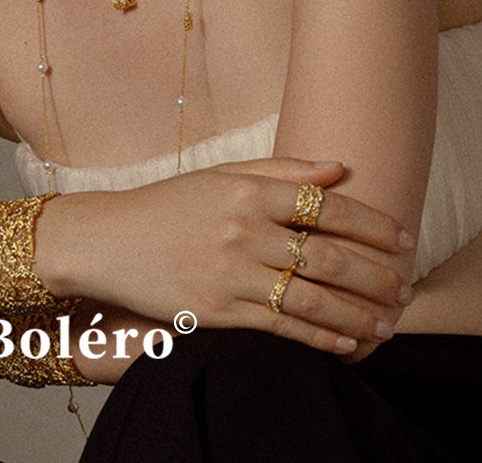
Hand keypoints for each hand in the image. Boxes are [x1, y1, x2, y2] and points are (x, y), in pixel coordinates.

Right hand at [37, 157, 414, 356]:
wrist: (107, 241)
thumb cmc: (165, 205)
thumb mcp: (218, 174)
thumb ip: (279, 169)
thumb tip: (337, 169)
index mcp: (244, 190)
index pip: (325, 207)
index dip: (371, 224)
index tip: (400, 237)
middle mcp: (241, 230)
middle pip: (328, 257)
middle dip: (376, 275)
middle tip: (404, 285)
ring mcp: (228, 273)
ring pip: (311, 298)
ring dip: (358, 314)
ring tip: (387, 322)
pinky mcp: (215, 311)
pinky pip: (280, 326)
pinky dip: (319, 336)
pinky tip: (344, 341)